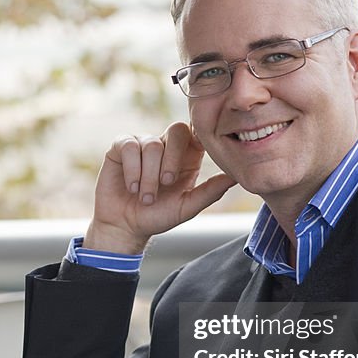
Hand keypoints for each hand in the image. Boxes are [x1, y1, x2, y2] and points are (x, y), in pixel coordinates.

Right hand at [84, 121, 236, 253]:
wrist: (125, 227)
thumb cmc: (157, 217)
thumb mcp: (188, 207)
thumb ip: (211, 191)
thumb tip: (236, 176)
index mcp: (186, 156)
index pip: (197, 132)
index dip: (199, 135)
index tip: (196, 152)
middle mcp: (165, 146)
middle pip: (176, 130)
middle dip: (172, 158)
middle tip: (167, 183)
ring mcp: (143, 144)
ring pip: (152, 144)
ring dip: (149, 175)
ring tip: (146, 197)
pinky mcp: (121, 147)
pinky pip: (130, 146)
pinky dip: (132, 170)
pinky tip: (132, 187)